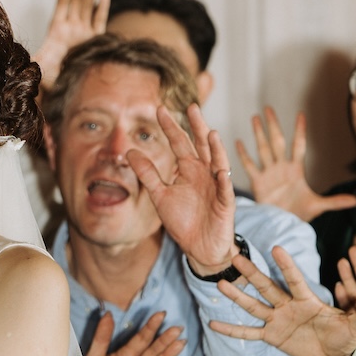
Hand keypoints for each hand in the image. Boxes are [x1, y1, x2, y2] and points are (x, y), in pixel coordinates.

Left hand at [34, 0, 108, 90]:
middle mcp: (71, 29)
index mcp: (56, 31)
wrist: (64, 86)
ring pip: (87, 9)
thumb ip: (31, 58)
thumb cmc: (48, 77)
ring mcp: (83, 33)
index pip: (61, 7)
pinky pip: (99, 21)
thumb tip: (16, 55)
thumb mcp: (37, 64)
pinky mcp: (95, 40)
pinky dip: (102, 9)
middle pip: (75, 4)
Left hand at [127, 104, 237, 273]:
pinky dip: (223, 181)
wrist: (200, 248)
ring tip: (211, 133)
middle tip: (192, 107)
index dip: (171, 126)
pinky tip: (221, 171)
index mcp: (189, 168)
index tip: (160, 109)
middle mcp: (204, 172)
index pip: (179, 142)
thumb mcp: (160, 196)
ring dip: (216, 149)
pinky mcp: (225, 203)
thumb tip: (129, 152)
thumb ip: (147, 174)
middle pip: (202, 145)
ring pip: (218, 163)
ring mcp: (217, 186)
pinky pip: (225, 191)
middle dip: (198, 127)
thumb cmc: (183, 220)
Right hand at [210, 246, 355, 355]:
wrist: (335, 354)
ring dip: (238, 296)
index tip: (275, 248)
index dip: (286, 266)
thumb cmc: (346, 335)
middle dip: (253, 274)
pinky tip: (213, 325)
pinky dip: (233, 330)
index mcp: (308, 300)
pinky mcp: (272, 336)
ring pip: (254, 305)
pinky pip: (249, 333)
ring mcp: (278, 320)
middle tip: (236, 256)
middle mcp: (289, 306)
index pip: (295, 280)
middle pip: (267, 287)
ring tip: (220, 283)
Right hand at [235, 108, 355, 222]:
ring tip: (255, 118)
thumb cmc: (300, 214)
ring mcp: (269, 173)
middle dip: (273, 125)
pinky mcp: (258, 182)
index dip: (300, 131)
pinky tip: (238, 142)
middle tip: (268, 108)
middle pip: (277, 141)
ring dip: (259, 134)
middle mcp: (281, 167)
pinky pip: (249, 166)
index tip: (300, 115)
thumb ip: (335, 201)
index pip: (298, 145)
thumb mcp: (318, 206)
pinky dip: (244, 155)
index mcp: (296, 170)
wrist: (283, 225)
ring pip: (263, 149)